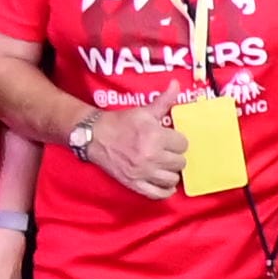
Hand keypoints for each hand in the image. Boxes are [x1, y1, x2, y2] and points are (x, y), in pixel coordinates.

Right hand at [77, 99, 191, 197]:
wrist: (94, 136)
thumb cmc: (121, 122)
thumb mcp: (144, 110)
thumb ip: (164, 100)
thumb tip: (177, 84)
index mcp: (155, 136)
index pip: (183, 144)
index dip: (177, 140)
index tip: (170, 139)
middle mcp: (151, 156)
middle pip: (180, 162)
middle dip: (175, 156)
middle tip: (168, 152)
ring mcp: (142, 172)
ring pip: (172, 179)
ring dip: (171, 172)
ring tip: (165, 165)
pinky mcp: (134, 184)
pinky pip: (157, 194)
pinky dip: (164, 190)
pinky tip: (164, 183)